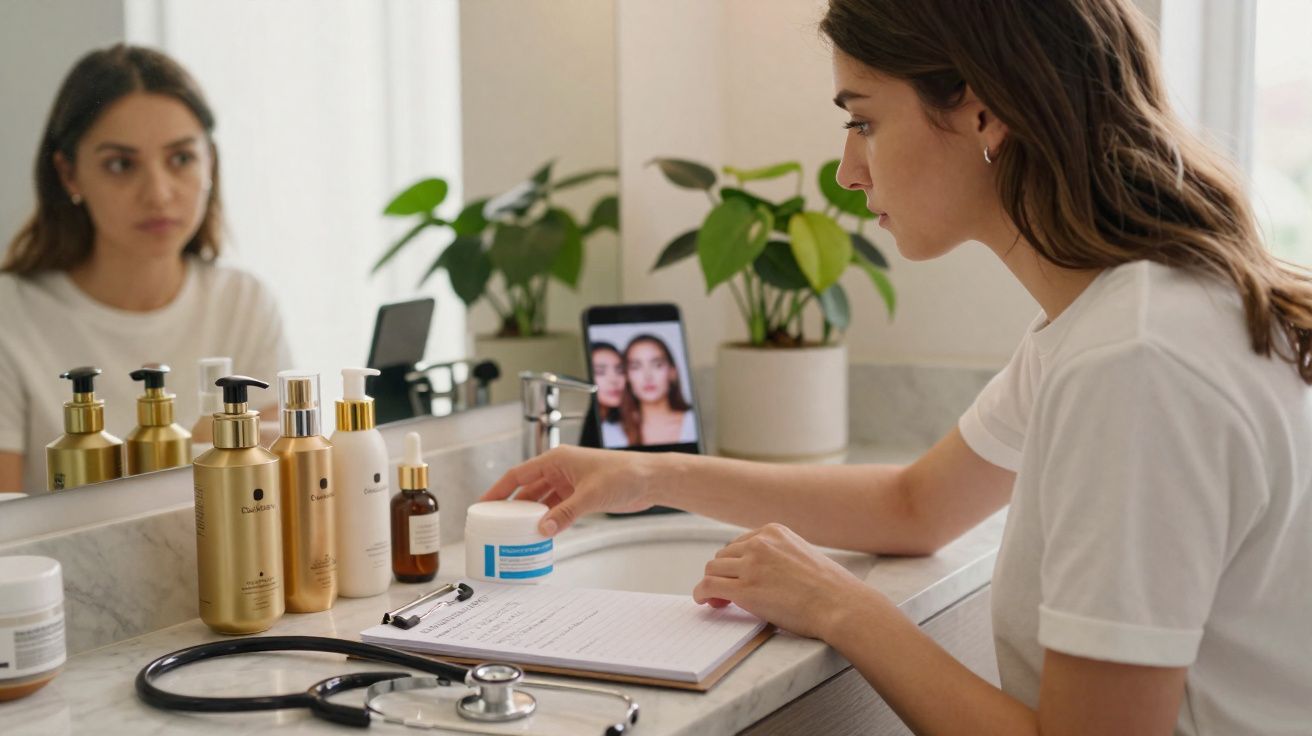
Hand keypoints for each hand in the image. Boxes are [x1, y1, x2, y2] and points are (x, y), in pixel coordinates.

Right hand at [480, 446, 663, 535]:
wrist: (651, 480)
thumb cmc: (625, 474)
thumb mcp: (590, 496)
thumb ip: (565, 514)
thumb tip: (542, 530)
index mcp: (557, 459)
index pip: (518, 474)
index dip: (499, 489)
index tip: (483, 504)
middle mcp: (560, 470)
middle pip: (527, 489)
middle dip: (512, 506)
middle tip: (495, 524)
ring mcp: (569, 483)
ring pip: (542, 501)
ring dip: (531, 516)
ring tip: (515, 533)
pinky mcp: (580, 496)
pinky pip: (556, 509)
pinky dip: (548, 520)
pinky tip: (540, 533)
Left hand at [693, 523, 872, 640]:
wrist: (842, 605)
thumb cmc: (830, 587)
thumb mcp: (802, 555)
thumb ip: (778, 555)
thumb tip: (758, 572)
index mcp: (774, 531)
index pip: (739, 543)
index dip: (734, 563)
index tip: (736, 577)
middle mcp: (760, 543)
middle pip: (723, 555)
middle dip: (723, 574)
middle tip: (726, 594)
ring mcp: (751, 565)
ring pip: (712, 569)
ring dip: (712, 584)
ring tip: (719, 601)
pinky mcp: (745, 590)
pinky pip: (708, 587)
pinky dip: (701, 594)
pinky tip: (704, 602)